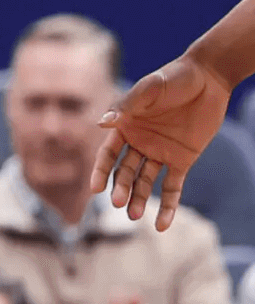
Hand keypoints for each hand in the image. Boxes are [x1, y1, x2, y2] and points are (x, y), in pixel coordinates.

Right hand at [93, 50, 233, 229]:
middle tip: (119, 204)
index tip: (95, 189)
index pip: (107, 154)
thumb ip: (127, 105)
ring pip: (145, 182)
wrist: (209, 78)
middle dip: (121, 189)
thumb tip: (101, 123)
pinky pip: (173, 186)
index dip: (100, 171)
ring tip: (135, 217)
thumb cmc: (174, 78)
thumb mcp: (150, 89)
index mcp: (125, 126)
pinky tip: (161, 225)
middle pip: (125, 171)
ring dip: (139, 199)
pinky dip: (168, 206)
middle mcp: (139, 142)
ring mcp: (160, 152)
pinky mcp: (182, 160)